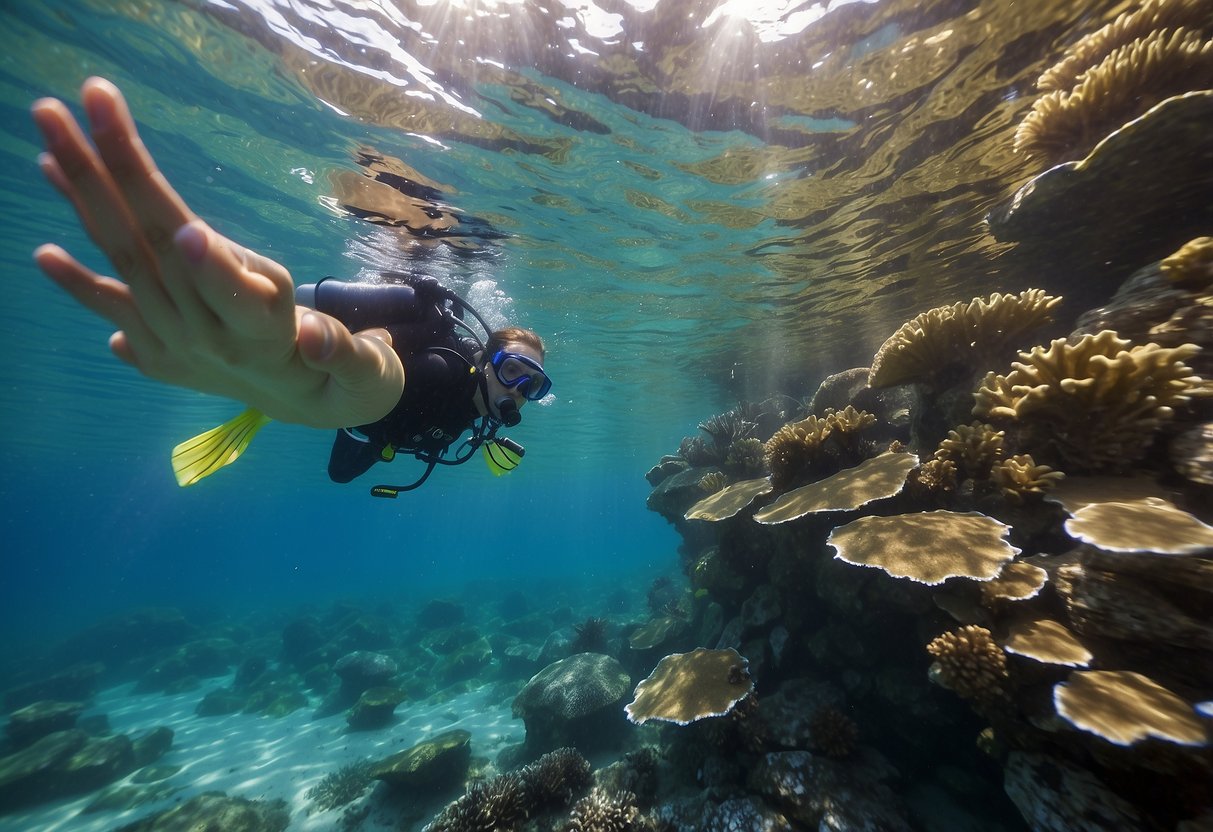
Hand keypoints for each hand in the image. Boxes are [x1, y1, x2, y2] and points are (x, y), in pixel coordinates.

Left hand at [31, 77, 404, 427]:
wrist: (304, 408)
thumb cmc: (342, 370)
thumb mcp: (363, 369)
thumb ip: (341, 350)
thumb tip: (314, 336)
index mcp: (268, 340)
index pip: (235, 297)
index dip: (214, 268)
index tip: (189, 231)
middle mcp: (209, 342)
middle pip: (161, 252)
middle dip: (121, 174)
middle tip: (88, 100)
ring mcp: (173, 346)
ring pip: (125, 262)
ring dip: (85, 192)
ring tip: (50, 130)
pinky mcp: (154, 351)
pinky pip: (110, 302)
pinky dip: (75, 278)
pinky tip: (41, 248)